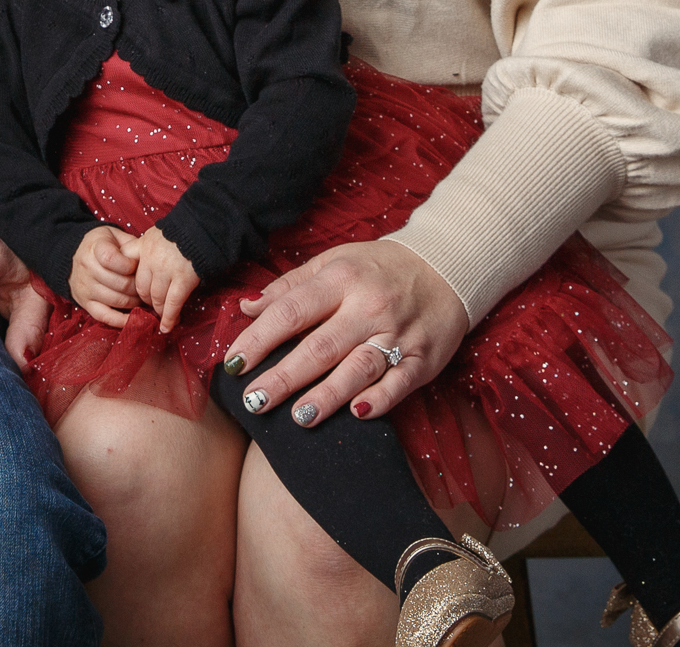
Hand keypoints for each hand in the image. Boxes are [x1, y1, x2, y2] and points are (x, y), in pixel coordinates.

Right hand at [69, 226, 137, 328]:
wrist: (73, 254)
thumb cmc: (101, 244)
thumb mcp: (113, 236)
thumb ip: (130, 244)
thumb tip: (148, 257)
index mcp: (95, 248)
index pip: (112, 259)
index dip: (129, 265)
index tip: (137, 265)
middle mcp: (87, 268)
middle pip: (120, 283)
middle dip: (138, 286)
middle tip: (146, 286)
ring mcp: (85, 288)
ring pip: (116, 300)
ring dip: (134, 302)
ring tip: (142, 298)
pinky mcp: (85, 303)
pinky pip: (104, 316)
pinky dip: (121, 320)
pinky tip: (134, 318)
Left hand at [123, 226, 199, 332]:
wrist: (204, 226)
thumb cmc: (179, 231)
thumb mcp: (152, 234)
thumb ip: (140, 248)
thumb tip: (128, 264)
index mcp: (143, 248)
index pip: (129, 273)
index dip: (133, 287)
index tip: (137, 295)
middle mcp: (151, 260)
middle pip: (142, 289)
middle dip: (146, 301)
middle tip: (152, 306)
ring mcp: (167, 270)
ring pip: (156, 298)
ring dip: (159, 311)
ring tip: (162, 317)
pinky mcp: (184, 279)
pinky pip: (173, 303)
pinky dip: (169, 318)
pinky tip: (167, 327)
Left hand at [218, 239, 469, 425]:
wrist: (445, 268)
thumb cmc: (377, 268)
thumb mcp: (333, 262)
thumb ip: (289, 286)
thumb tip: (246, 306)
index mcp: (340, 279)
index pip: (291, 311)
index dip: (259, 339)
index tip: (233, 364)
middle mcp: (368, 307)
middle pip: (320, 347)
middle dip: (284, 377)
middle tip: (254, 401)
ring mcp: (398, 334)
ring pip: (358, 368)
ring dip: (328, 395)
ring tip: (299, 418)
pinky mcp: (423, 359)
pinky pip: (399, 383)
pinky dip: (380, 399)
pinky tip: (357, 415)